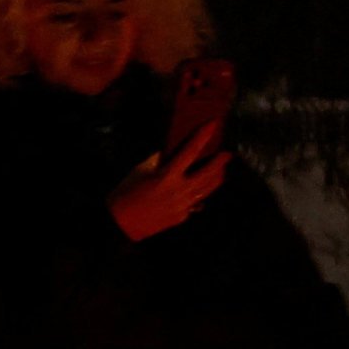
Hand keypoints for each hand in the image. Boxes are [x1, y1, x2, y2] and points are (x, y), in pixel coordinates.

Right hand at [110, 127, 229, 242]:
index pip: (190, 151)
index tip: (213, 125)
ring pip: (207, 190)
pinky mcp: (182, 217)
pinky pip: (196, 203)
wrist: (120, 223)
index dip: (202, 136)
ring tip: (222, 171)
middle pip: (208, 174)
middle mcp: (179, 190)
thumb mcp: (140, 170)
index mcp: (167, 175)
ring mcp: (183, 205)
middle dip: (220, 163)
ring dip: (216, 179)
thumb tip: (170, 151)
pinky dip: (199, 195)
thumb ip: (158, 159)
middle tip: (228, 155)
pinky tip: (202, 191)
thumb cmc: (126, 193)